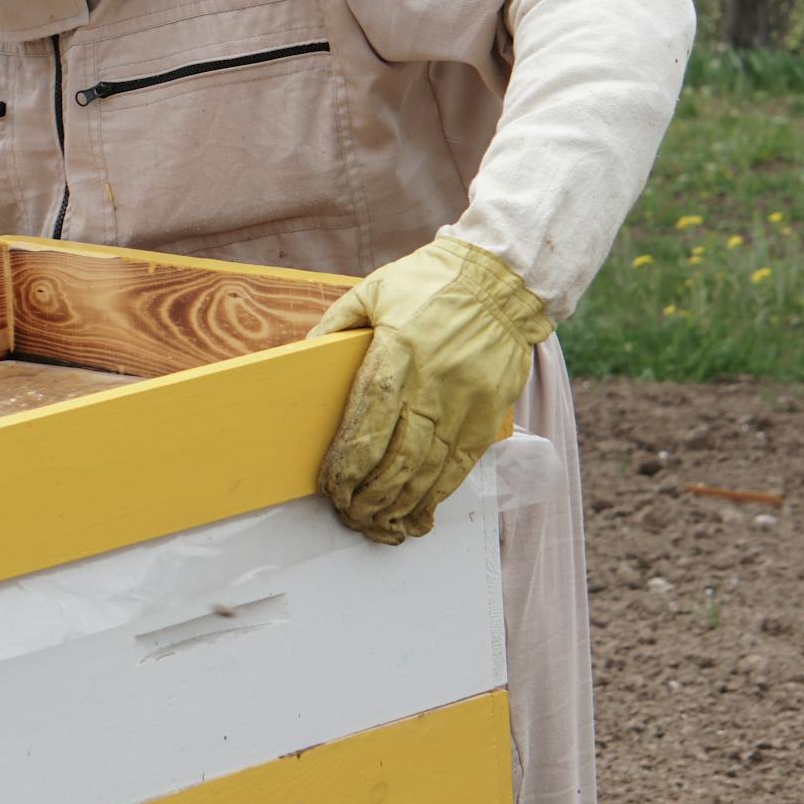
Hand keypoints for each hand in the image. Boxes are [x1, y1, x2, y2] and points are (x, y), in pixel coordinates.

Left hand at [311, 236, 549, 543]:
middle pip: (396, 457)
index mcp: (398, 352)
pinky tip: (418, 515)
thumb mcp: (373, 289)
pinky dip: (437, 496)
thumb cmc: (431, 281)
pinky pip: (460, 467)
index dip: (347, 464)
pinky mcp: (487, 416)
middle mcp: (432, 384)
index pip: (367, 422)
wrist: (501, 279)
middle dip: (368, 496)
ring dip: (399, 504)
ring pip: (427, 470)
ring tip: (376, 524)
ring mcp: (463, 403)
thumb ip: (336, 322)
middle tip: (349, 514)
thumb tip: (302, 353)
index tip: (330, 487)